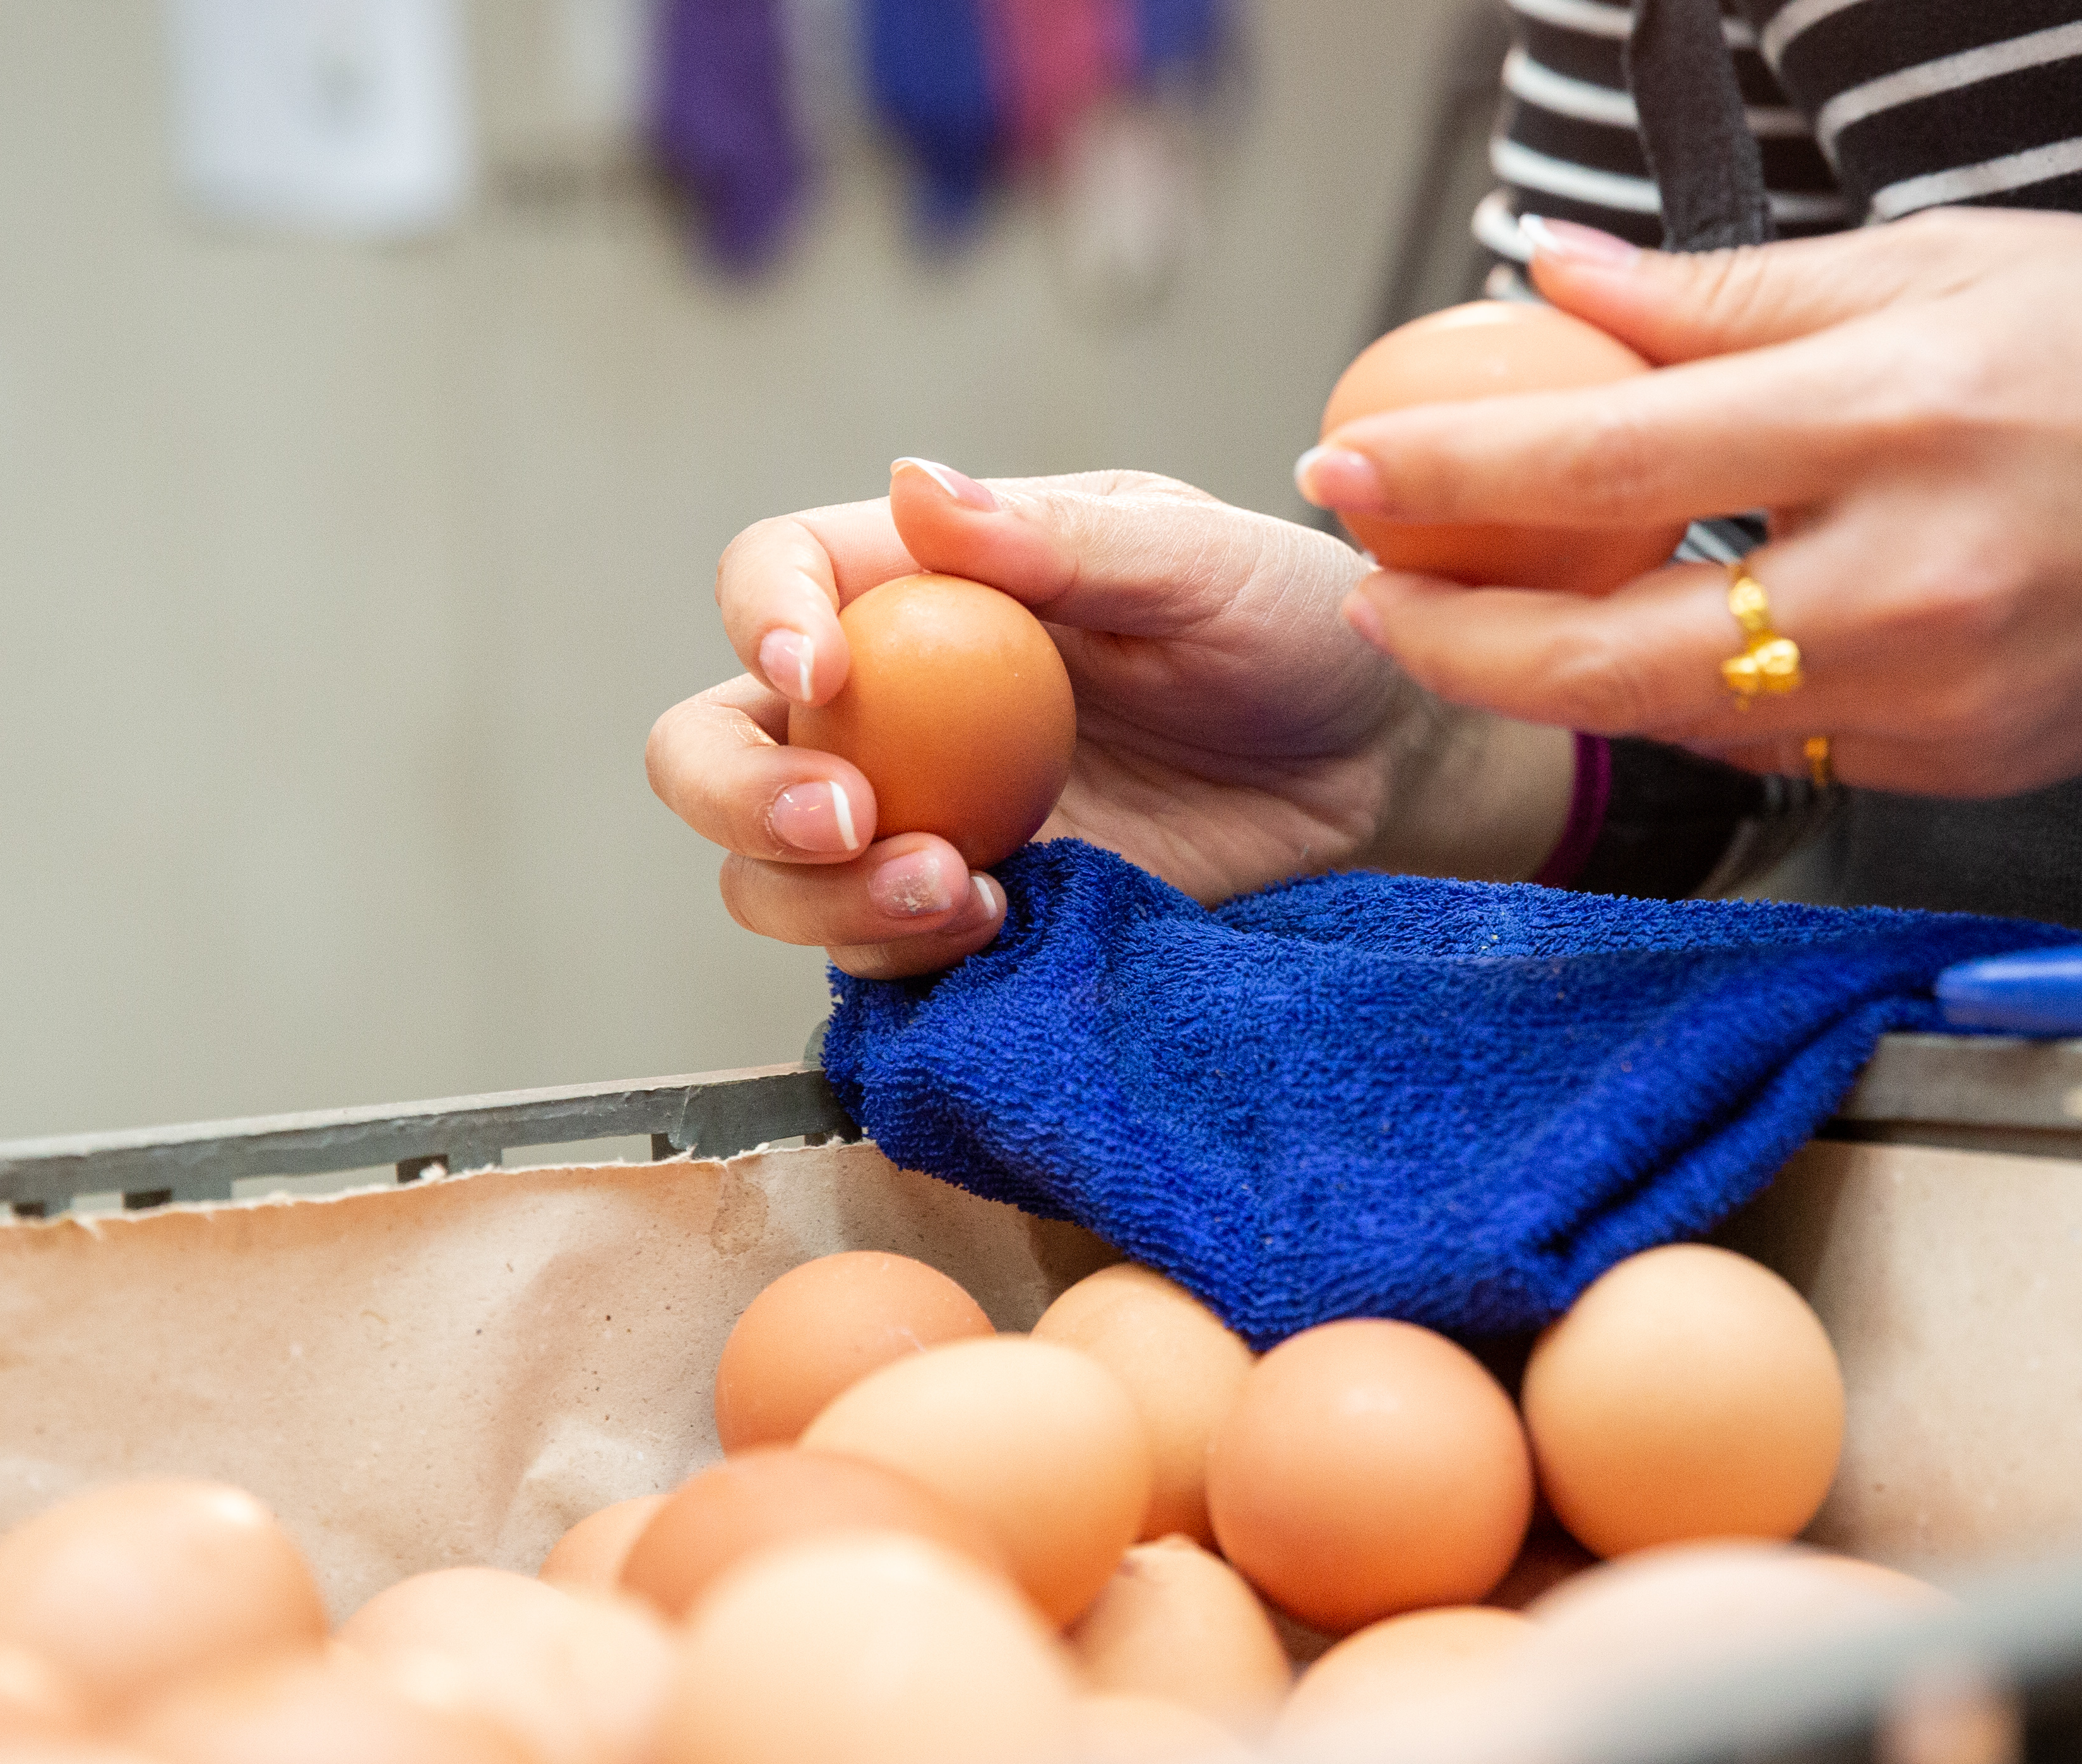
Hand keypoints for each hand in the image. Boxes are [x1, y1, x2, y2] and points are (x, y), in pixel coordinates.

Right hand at [647, 461, 1572, 976]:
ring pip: (767, 873)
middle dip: (740, 793)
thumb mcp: (1205, 559)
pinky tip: (1003, 928)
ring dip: (825, 895)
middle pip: (712, 746)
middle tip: (847, 818)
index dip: (761, 618)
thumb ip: (1068, 540)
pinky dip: (902, 956)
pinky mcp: (964, 918)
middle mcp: (891, 703)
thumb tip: (918, 489)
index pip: (774, 574)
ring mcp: (917, 818)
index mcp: (923, 581)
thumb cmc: (1291, 625)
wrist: (1369, 764)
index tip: (819, 672)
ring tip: (964, 887)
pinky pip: (870, 956)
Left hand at [1295, 209, 2081, 797]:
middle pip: (1602, 655)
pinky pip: (1788, 746)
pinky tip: (1681, 642)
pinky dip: (1710, 697)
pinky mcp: (1969, 766)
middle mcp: (1907, 575)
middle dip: (1454, 643)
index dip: (1443, 480)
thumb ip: (1724, 299)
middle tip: (1379, 601)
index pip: (1596, 467)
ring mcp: (1939, 692)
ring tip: (1498, 615)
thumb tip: (1554, 285)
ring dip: (1564, 677)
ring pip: (1681, 716)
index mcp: (1889, 415)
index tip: (1350, 474)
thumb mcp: (1942, 266)